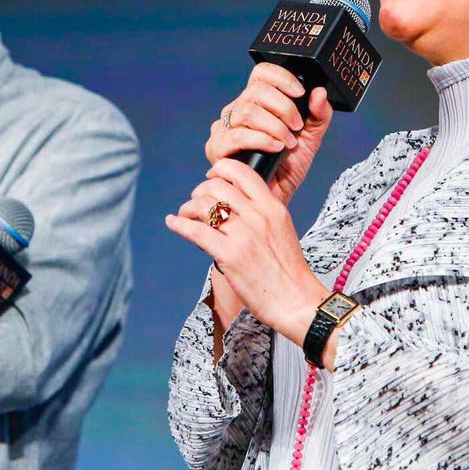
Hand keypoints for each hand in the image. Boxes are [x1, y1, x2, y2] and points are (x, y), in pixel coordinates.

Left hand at [168, 158, 328, 348]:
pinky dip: (179, 224)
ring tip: (184, 215)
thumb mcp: (281, 230)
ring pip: (203, 206)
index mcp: (272, 207)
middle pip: (216, 187)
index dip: (220, 169)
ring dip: (188, 207)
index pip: (242, 172)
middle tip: (195, 201)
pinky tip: (172, 222)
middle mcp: (257, 216)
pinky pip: (195, 231)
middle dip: (200, 191)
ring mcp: (243, 235)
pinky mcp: (229, 255)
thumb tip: (233, 205)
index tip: (211, 177)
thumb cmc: (288, 271)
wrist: (296, 300)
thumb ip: (261, 214)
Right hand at [207, 63, 333, 204]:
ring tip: (288, 142)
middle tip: (297, 126)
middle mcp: (237, 111)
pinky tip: (275, 147)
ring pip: (246, 112)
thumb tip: (320, 92)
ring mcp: (224, 129)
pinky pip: (237, 136)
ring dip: (274, 126)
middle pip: (255, 91)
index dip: (280, 77)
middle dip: (283, 107)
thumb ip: (318, 115)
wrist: (274, 199)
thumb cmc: (288, 169)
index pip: (261, 74)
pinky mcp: (217, 149)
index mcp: (256, 103)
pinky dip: (260, 139)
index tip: (300, 92)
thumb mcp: (311, 139)